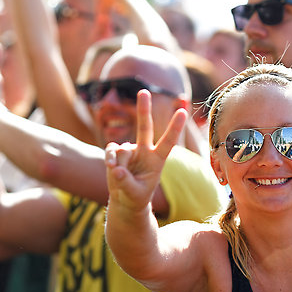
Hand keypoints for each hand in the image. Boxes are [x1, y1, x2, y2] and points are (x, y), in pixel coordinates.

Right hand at [105, 90, 185, 211]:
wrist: (126, 200)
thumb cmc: (136, 196)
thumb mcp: (135, 194)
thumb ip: (126, 182)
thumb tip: (116, 169)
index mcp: (157, 159)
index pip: (168, 141)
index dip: (174, 127)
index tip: (182, 112)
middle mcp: (145, 151)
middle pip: (145, 127)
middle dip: (143, 110)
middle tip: (143, 91)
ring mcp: (131, 150)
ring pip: (121, 150)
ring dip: (118, 164)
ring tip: (119, 178)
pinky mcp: (117, 152)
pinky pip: (111, 151)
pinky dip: (109, 159)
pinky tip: (110, 167)